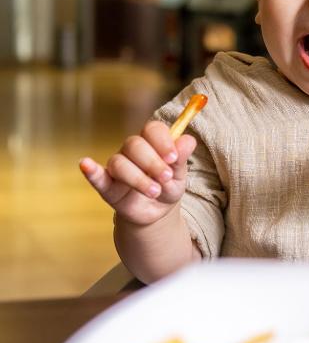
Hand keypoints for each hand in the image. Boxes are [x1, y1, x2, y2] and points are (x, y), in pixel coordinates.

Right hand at [79, 121, 196, 225]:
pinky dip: (91, 171)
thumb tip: (188, 141)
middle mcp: (132, 151)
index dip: (162, 140)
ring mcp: (118, 168)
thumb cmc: (168, 186)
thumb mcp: (180, 175)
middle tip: (166, 178)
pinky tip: (85, 164)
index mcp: (152, 143)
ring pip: (119, 162)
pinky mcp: (107, 186)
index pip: (152, 129)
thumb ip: (182, 158)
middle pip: (134, 144)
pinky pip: (97, 176)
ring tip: (155, 191)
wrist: (158, 212)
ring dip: (138, 178)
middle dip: (152, 162)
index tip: (173, 157)